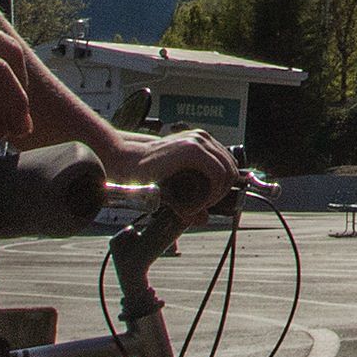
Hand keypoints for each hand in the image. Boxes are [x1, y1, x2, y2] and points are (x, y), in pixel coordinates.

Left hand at [124, 129, 241, 222]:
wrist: (126, 157)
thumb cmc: (140, 175)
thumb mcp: (160, 194)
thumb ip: (182, 208)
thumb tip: (203, 220)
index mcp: (193, 150)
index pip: (221, 175)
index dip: (215, 196)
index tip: (199, 208)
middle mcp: (199, 139)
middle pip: (229, 167)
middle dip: (220, 190)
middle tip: (203, 205)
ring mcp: (199, 136)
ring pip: (227, 161)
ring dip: (221, 182)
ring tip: (204, 198)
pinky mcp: (197, 138)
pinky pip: (219, 156)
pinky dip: (218, 172)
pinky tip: (204, 186)